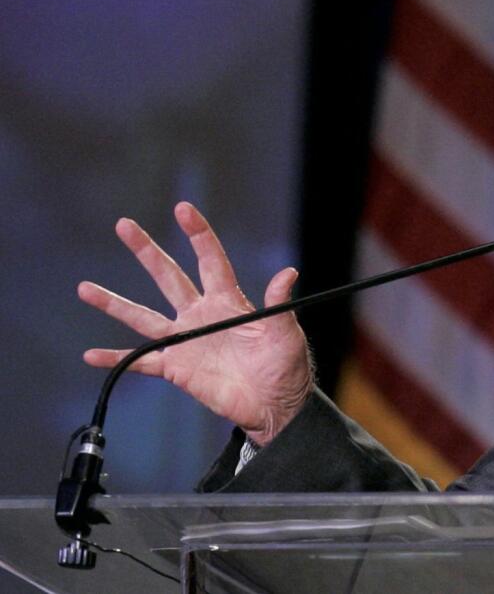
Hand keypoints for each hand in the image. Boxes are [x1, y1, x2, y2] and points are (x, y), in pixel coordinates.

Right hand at [78, 202, 312, 445]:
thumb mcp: (285, 332)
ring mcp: (187, 341)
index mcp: (228, 302)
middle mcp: (201, 315)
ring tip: (86, 289)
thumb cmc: (287, 366)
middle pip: (169, 277)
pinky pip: (141, 361)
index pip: (210, 260)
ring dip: (115, 304)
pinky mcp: (177, 368)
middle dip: (147, 251)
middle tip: (125, 226)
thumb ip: (279, 303)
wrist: (275, 403)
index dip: (198, 234)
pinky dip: (117, 359)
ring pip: (144, 317)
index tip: (183, 209)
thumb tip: (288, 272)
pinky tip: (91, 355)